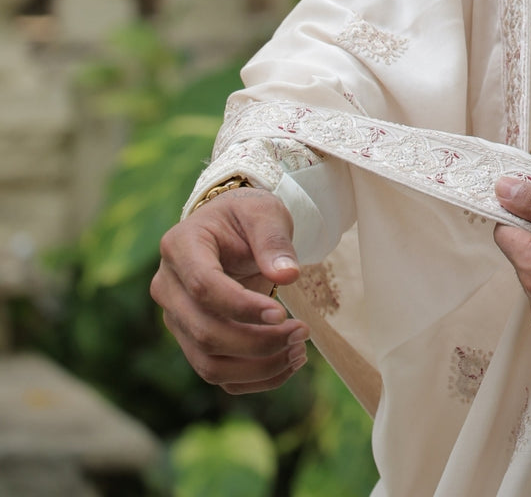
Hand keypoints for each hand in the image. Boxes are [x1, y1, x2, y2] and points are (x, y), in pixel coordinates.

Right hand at [151, 187, 310, 393]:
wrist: (233, 230)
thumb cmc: (247, 216)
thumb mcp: (264, 212)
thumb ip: (274, 240)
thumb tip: (288, 275)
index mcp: (179, 246)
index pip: (204, 287)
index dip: (242, 306)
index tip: (282, 312)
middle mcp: (168, 287)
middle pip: (205, 332)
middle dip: (258, 342)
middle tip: (301, 332)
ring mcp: (177, 318)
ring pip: (209, 364)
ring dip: (259, 367)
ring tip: (299, 351)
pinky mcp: (192, 341)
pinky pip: (219, 374)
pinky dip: (255, 378)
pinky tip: (287, 362)